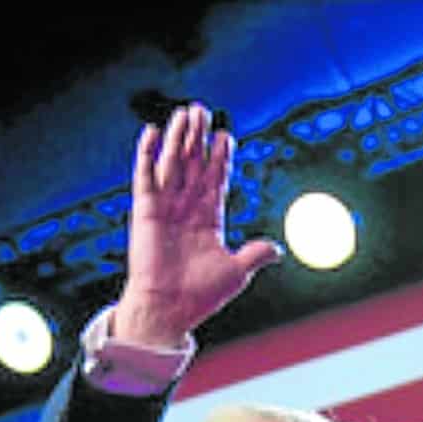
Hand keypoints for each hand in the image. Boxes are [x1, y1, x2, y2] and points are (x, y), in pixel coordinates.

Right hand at [116, 103, 281, 348]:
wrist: (169, 310)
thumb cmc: (201, 296)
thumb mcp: (236, 272)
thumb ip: (255, 254)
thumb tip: (279, 249)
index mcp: (208, 218)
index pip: (216, 178)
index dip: (221, 157)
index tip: (226, 136)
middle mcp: (186, 208)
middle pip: (194, 163)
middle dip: (198, 138)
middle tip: (202, 111)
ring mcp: (165, 206)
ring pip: (172, 163)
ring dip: (177, 138)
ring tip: (185, 113)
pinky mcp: (144, 210)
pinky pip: (145, 176)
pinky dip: (146, 154)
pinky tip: (152, 132)